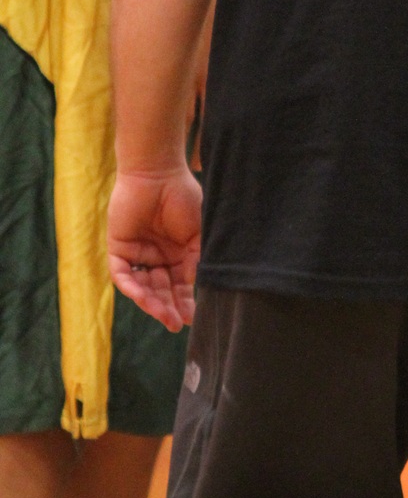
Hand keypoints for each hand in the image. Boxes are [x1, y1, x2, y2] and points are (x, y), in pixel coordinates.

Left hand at [107, 167, 201, 330]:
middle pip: (161, 289)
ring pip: (142, 286)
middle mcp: (156, 256)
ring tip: (163, 315)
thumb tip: (195, 286)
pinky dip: (131, 287)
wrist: (159, 173)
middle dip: (168, 308)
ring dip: (151, 302)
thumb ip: (196, 259)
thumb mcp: (198, 233)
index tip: (192, 318)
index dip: (185, 302)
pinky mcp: (119, 247)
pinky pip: (122, 274)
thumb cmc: (183, 197)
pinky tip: (143, 297)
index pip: (179, 285)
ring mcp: (138, 253)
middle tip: (175, 324)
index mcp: (177, 253)